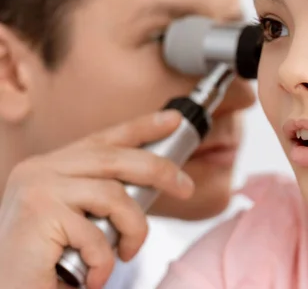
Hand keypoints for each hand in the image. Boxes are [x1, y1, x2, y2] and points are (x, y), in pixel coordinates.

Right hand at [0, 110, 194, 288]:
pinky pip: (96, 234)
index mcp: (52, 166)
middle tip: (186, 187)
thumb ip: (104, 194)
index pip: (104, 139)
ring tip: (127, 253)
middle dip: (160, 170)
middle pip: (116, 158)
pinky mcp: (38, 216)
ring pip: (114, 195)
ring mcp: (37, 189)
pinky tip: (95, 276)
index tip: (172, 119)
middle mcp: (40, 170)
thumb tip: (155, 180)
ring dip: (134, 229)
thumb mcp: (80, 217)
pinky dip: (105, 261)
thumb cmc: (47, 262)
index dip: (142, 127)